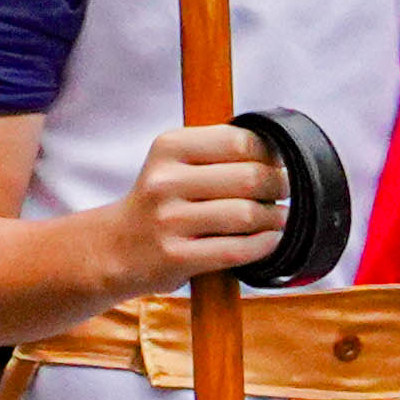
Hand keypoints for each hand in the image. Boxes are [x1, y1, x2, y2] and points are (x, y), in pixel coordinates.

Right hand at [98, 120, 289, 291]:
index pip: (240, 141)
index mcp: (169, 147)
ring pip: (246, 215)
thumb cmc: (162, 203)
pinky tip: (269, 241)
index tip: (277, 165)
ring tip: (279, 219)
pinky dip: (262, 245)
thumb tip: (280, 155)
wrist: (115, 248)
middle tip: (285, 193)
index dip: (270, 154)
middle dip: (278, 186)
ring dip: (275, 219)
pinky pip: (235, 250)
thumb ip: (219, 153)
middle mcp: (165, 180)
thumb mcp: (176, 163)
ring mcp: (168, 220)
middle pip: (248, 178)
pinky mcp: (174, 257)